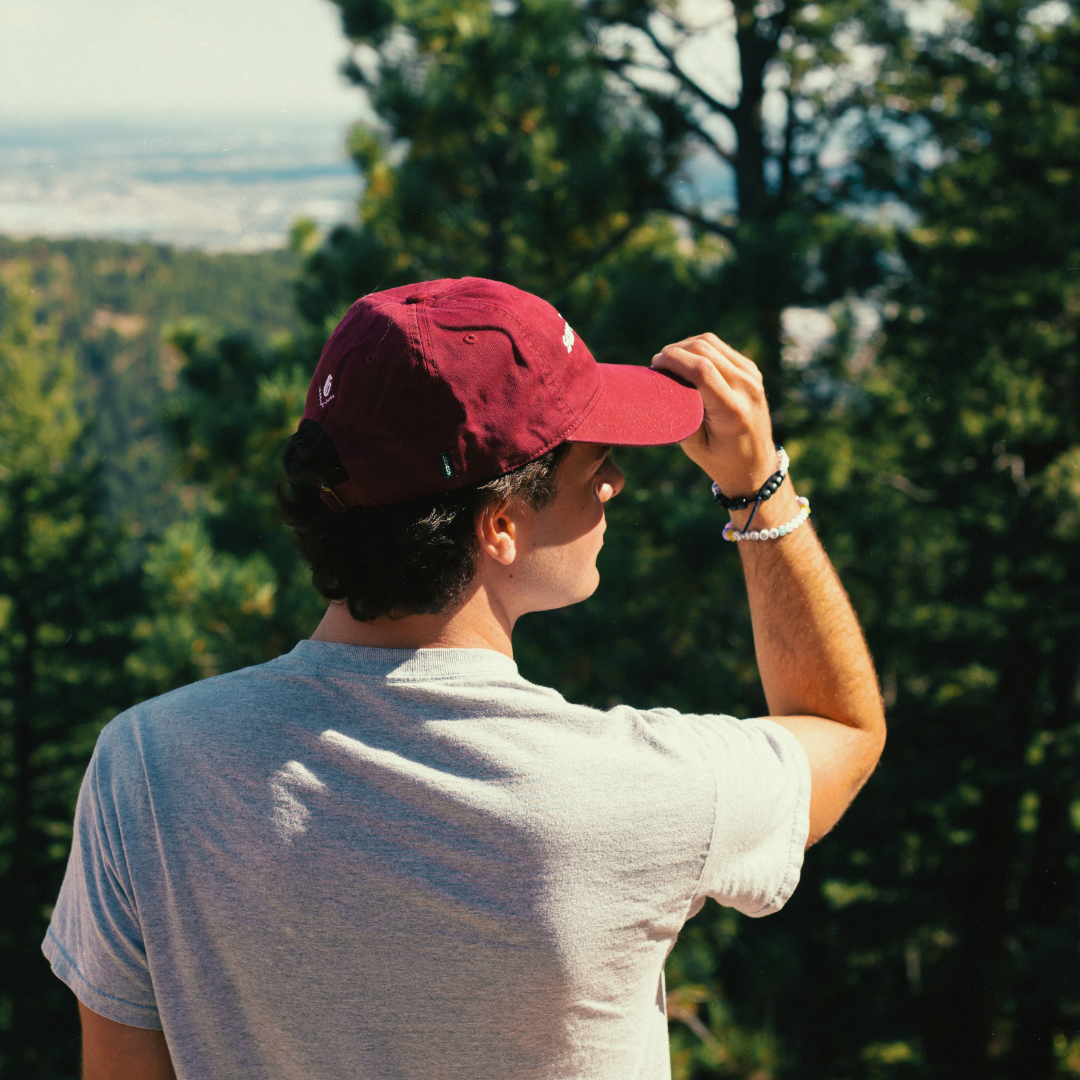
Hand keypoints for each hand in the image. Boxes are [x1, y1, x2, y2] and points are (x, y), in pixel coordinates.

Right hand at [651, 333, 776, 496]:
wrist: (755, 465)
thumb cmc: (719, 459)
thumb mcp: (693, 444)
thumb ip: (679, 414)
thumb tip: (659, 383)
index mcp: (732, 411)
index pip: (701, 370)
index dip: (673, 359)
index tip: (654, 365)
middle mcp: (747, 389)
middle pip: (704, 350)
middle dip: (675, 351)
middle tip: (657, 364)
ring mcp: (752, 377)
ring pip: (711, 343)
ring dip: (685, 346)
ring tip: (669, 360)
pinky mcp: (752, 371)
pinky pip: (720, 348)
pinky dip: (700, 349)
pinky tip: (687, 361)